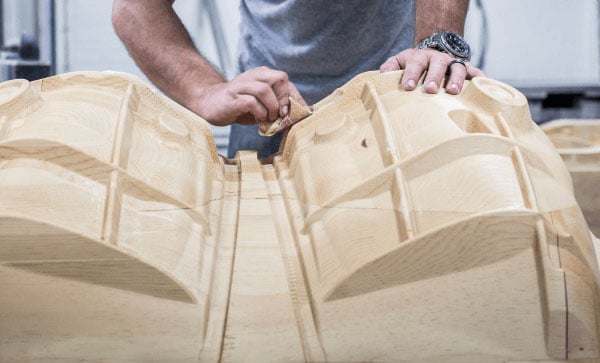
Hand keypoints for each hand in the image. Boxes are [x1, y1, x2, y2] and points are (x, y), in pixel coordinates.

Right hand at [189, 66, 306, 127]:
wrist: (209, 103)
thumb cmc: (239, 105)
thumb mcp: (262, 104)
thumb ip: (279, 105)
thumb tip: (305, 110)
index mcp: (262, 75)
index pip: (286, 81)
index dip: (296, 98)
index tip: (299, 113)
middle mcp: (253, 76)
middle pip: (280, 79)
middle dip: (284, 100)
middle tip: (281, 115)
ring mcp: (242, 85)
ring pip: (266, 90)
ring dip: (272, 108)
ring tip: (269, 119)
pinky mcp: (233, 97)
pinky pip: (252, 103)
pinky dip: (259, 114)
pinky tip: (258, 121)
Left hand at [379, 48, 485, 94]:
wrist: (434, 53)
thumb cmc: (413, 64)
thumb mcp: (399, 62)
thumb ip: (390, 67)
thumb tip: (382, 76)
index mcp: (420, 57)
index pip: (414, 64)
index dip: (411, 75)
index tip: (407, 87)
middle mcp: (438, 59)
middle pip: (437, 65)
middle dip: (434, 77)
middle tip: (430, 90)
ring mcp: (453, 64)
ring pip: (458, 68)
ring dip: (456, 79)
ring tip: (453, 92)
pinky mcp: (467, 71)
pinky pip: (476, 73)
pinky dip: (480, 79)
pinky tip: (483, 86)